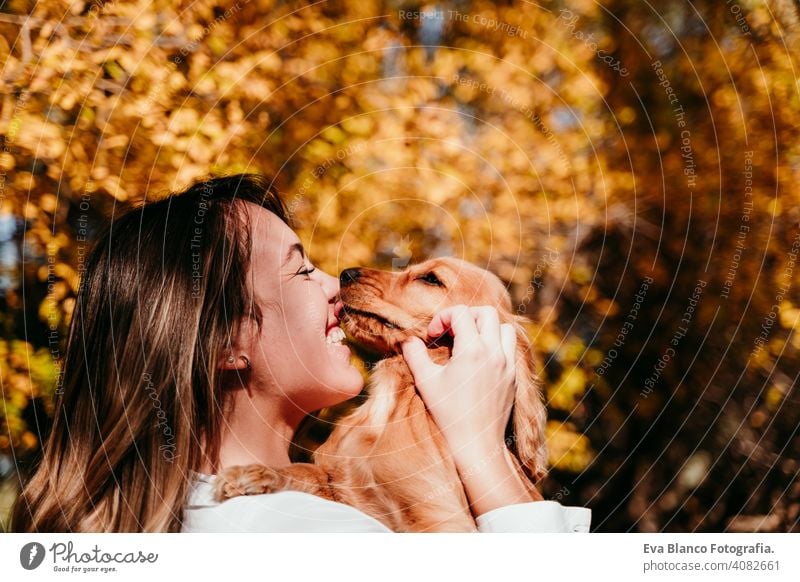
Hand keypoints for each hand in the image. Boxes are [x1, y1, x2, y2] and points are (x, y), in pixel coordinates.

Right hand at [401, 305, 516, 461]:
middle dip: (466, 316)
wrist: (476, 445)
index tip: (432, 336)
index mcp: (473, 350)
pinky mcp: (513, 377)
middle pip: (486, 313)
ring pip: (503, 328)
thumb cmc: (449, 415)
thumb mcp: (426, 382)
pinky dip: (495, 345)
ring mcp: (507, 365)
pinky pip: (509, 348)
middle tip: (451, 333)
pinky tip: (478, 360)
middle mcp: (494, 353)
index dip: (442, 318)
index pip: (461, 312)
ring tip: (467, 343)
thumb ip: (415, 355)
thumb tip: (409, 341)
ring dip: (485, 328)